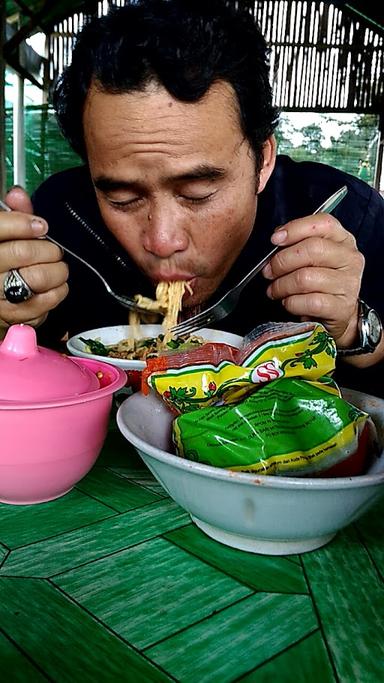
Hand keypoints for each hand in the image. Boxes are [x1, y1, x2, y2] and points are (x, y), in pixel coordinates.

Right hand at [0, 186, 68, 334]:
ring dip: (56, 272)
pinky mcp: (12, 318)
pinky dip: (56, 293)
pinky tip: (54, 288)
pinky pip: (43, 304)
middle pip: (21, 253)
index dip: (23, 224)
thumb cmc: (1, 265)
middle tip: (53, 252)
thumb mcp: (2, 237)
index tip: (41, 226)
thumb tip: (18, 194)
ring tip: (56, 269)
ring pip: (36, 278)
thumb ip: (11, 216)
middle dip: (47, 249)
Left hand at [262, 211, 363, 347]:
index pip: (323, 223)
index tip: (275, 240)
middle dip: (282, 261)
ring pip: (305, 278)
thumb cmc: (319, 282)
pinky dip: (291, 303)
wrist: (336, 314)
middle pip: (312, 249)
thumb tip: (277, 239)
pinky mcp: (342, 307)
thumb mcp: (311, 258)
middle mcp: (350, 259)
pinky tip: (288, 302)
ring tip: (275, 290)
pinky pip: (308, 302)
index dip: (295, 229)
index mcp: (343, 240)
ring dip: (282, 285)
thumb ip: (297, 243)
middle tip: (268, 272)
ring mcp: (349, 284)